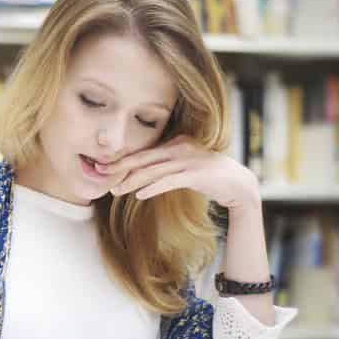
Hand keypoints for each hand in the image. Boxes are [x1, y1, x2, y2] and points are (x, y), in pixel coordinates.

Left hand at [100, 135, 260, 210]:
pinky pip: (170, 181)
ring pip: (154, 171)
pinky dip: (153, 188)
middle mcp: (181, 148)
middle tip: (99, 173)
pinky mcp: (197, 175)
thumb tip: (140, 176)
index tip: (102, 166)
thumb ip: (165, 168)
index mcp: (176, 143)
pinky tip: (139, 195)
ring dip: (132, 181)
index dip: (122, 160)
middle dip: (120, 166)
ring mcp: (189, 160)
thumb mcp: (184, 168)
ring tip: (115, 190)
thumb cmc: (208, 178)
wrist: (239, 185)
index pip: (144, 152)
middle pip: (144, 158)